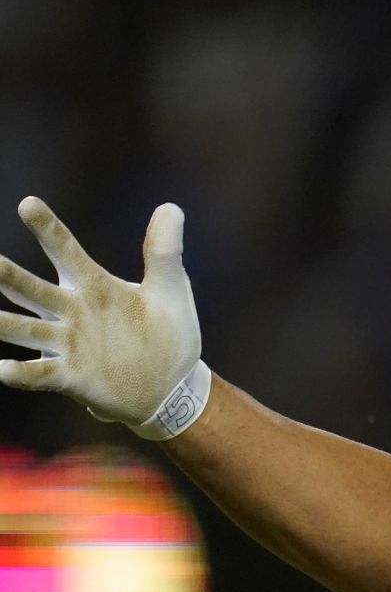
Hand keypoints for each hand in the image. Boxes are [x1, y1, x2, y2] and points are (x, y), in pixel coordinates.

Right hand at [0, 197, 210, 438]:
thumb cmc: (167, 335)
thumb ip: (163, 253)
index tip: (27, 203)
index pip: (66, 251)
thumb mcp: (170, 291)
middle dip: (7, 275)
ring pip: (24, 329)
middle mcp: (72, 311)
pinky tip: (3, 369)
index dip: (48, 229)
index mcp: (94, 287)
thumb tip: (171, 208)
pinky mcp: (71, 376)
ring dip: (3, 322)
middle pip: (31, 289)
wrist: (172, 387)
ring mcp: (68, 343)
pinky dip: (21, 373)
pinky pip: (39, 373)